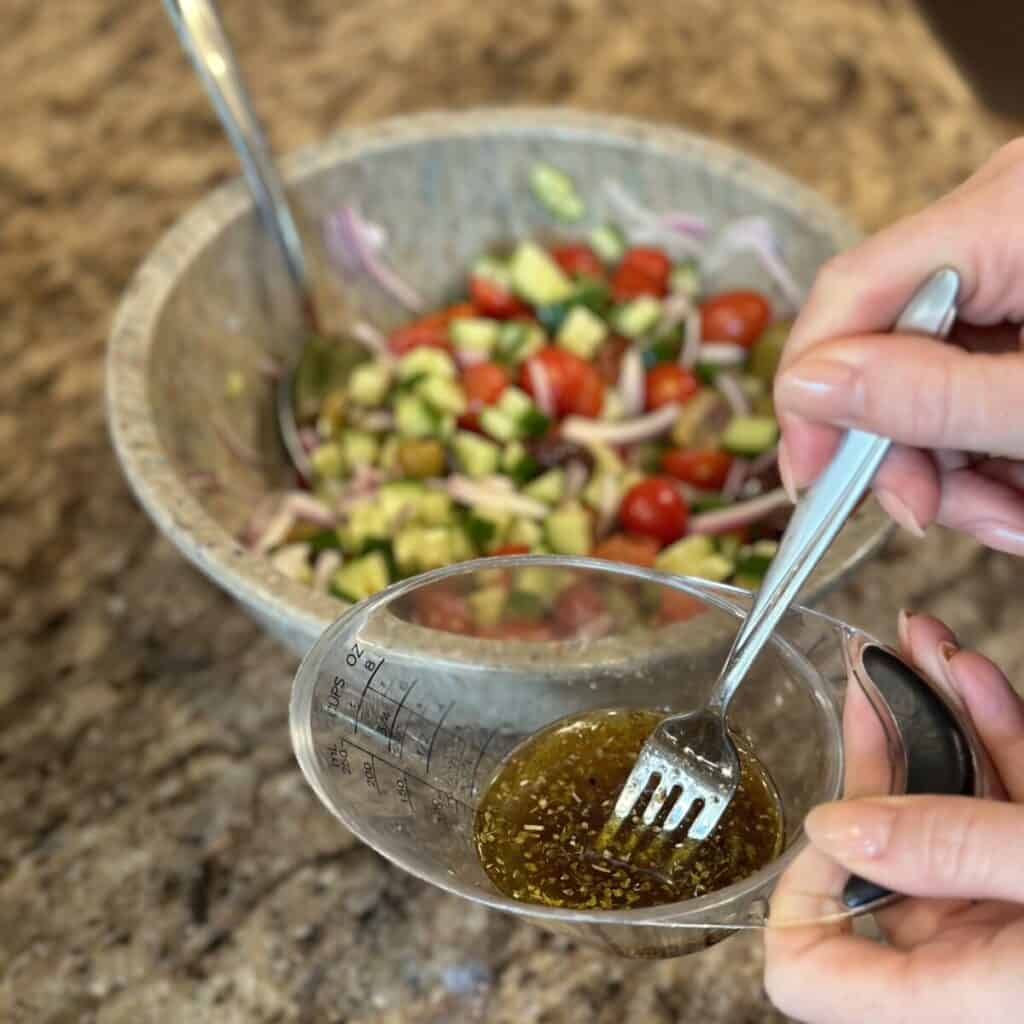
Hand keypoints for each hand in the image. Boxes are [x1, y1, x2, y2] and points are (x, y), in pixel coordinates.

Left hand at [764, 612, 1023, 1023]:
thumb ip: (952, 850)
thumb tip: (833, 825)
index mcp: (951, 995)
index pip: (807, 970)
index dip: (798, 893)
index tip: (831, 816)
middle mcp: (971, 961)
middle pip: (879, 858)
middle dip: (879, 754)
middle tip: (869, 676)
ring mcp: (1009, 914)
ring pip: (947, 813)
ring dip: (936, 721)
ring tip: (922, 648)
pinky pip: (1004, 801)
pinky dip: (990, 735)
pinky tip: (967, 675)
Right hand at [773, 138, 1023, 553]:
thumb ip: (933, 395)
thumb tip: (804, 388)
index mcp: (1006, 213)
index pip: (847, 292)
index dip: (812, 395)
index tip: (812, 480)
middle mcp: (996, 221)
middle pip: (884, 344)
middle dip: (902, 449)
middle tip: (929, 513)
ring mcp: (1010, 255)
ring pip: (924, 373)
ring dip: (953, 464)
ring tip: (1008, 514)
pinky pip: (967, 370)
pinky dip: (985, 441)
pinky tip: (1016, 483)